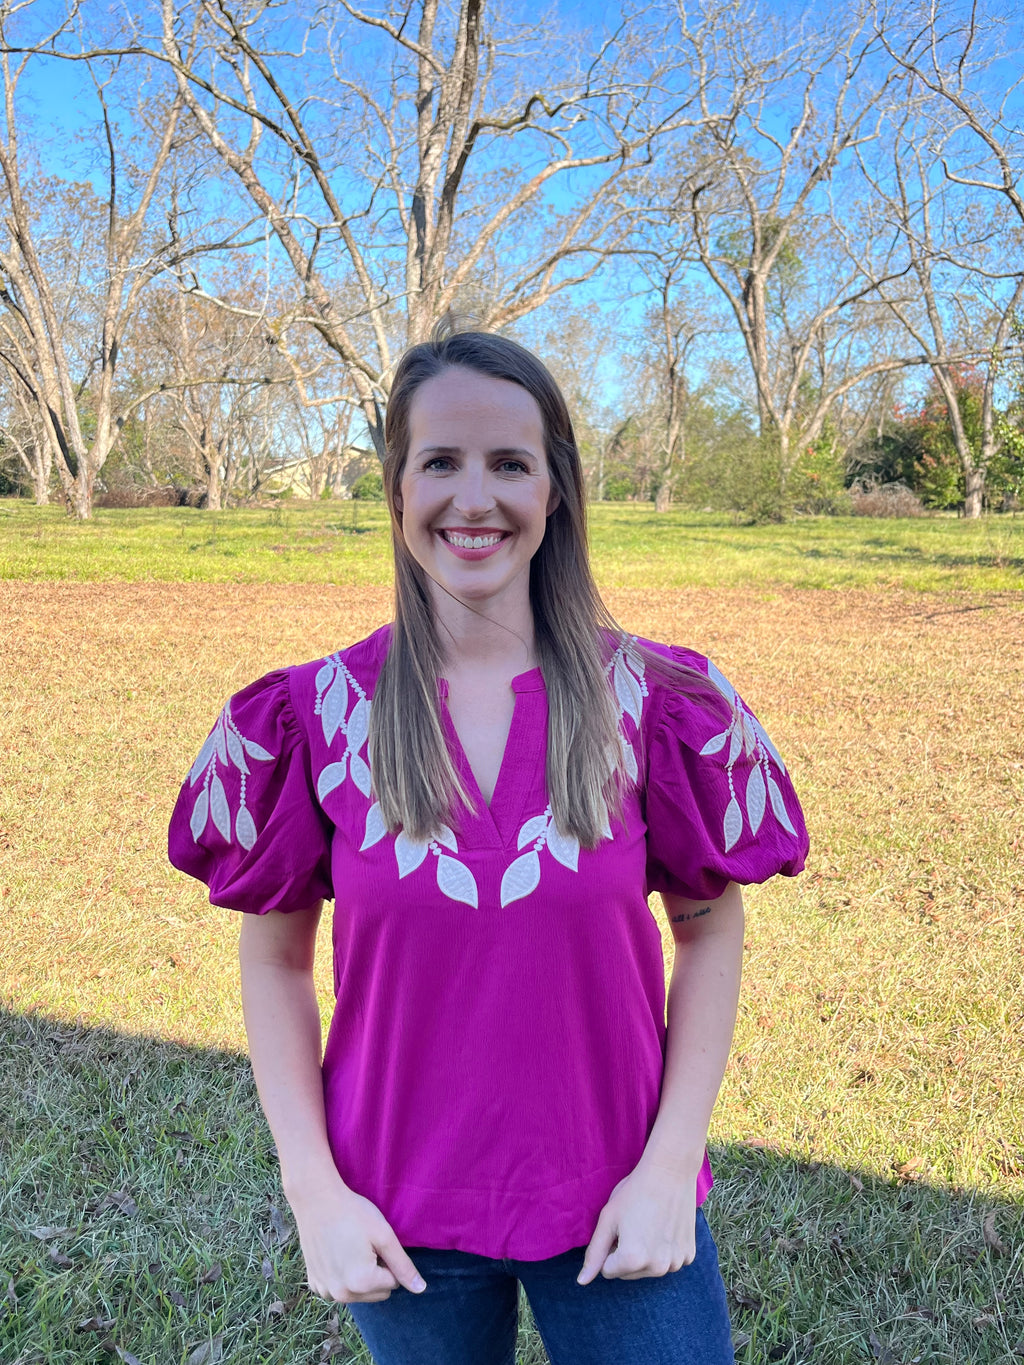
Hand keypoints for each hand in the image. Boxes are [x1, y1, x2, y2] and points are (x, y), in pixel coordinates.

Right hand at [290, 1179, 427, 1302]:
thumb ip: (403, 1266)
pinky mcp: (314, 1284)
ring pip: (358, 1293)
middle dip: (376, 1273)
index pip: (393, 1283)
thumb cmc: (354, 1213)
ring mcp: (325, 1291)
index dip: (388, 1261)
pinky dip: (341, 1276)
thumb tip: (420, 1289)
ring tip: (350, 1248)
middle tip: (364, 1246)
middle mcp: (342, 1294)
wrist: (316, 1200)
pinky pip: (339, 1289)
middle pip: (377, 1293)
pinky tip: (336, 1254)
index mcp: (362, 1283)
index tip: (376, 1243)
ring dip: (359, 1277)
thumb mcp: (384, 1236)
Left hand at [577, 1157, 697, 1284]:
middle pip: (628, 1273)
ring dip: (646, 1254)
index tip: (619, 1228)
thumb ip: (594, 1253)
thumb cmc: (634, 1192)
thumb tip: (582, 1282)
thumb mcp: (608, 1219)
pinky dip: (665, 1250)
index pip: (607, 1270)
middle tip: (634, 1224)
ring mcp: (676, 1263)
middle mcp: (656, 1268)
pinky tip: (666, 1227)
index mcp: (632, 1260)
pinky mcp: (690, 1255)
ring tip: (650, 1224)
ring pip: (649, 1269)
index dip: (609, 1248)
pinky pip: (668, 1262)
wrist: (670, 1172)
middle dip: (626, 1254)